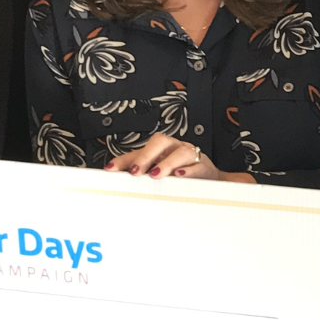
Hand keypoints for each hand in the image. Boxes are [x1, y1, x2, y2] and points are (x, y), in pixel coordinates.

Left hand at [105, 132, 249, 182]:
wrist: (208, 178)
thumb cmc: (180, 171)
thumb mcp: (158, 170)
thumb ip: (138, 170)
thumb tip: (113, 172)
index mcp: (160, 148)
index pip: (139, 150)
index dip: (125, 159)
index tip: (111, 169)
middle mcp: (174, 148)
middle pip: (160, 142)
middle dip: (146, 156)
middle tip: (136, 171)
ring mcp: (190, 155)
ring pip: (180, 152)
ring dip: (167, 163)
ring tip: (156, 174)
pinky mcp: (204, 166)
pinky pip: (197, 165)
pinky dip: (189, 170)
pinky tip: (180, 175)